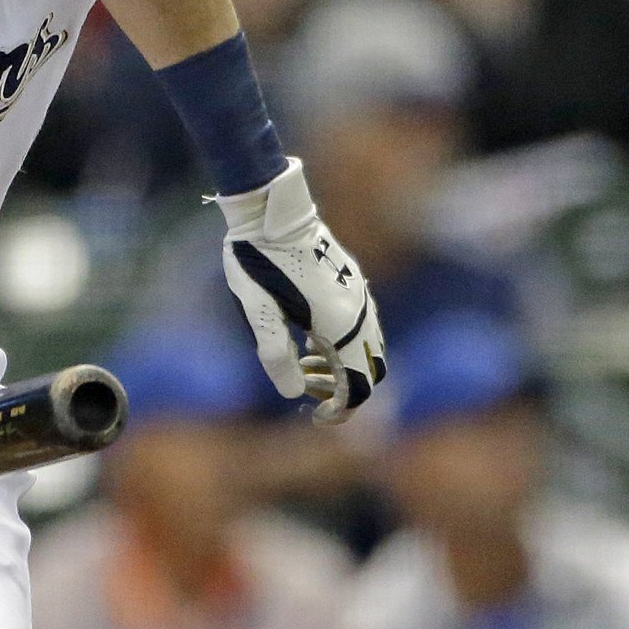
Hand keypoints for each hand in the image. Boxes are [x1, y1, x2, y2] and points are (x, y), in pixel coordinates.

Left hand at [216, 158, 386, 423]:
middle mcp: (360, 312)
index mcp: (340, 324)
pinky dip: (343, 345)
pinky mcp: (353, 283)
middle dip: (345, 390)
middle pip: (370, 370)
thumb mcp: (259, 312)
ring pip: (367, 348)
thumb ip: (276, 355)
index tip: (315, 417)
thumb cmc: (258, 261)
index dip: (342, 410)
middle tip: (309, 393)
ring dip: (343, 367)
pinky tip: (309, 341)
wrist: (272, 211)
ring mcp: (359, 295)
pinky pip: (362, 327)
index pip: (358, 385)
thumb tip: (293, 393)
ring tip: (304, 367)